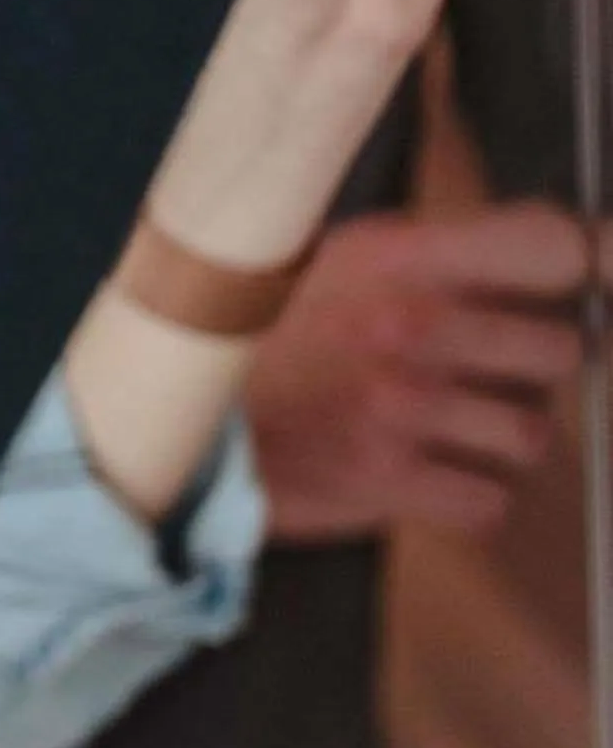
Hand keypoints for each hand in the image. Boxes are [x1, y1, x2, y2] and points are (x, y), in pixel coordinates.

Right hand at [247, 203, 588, 540]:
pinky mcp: (389, 481)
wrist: (176, 408)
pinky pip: (490, 500)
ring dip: (497, 434)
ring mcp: (403, 408)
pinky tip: (424, 468)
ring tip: (445, 420)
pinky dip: (467, 493)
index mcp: (396, 255)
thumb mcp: (335, 258)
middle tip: (485, 364)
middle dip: (530, 363)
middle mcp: (410, 326)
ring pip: (530, 434)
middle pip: (559, 350)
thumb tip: (570, 248)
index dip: (585, 261)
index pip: (551, 247)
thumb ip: (441, 254)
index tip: (584, 276)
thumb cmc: (259, 333)